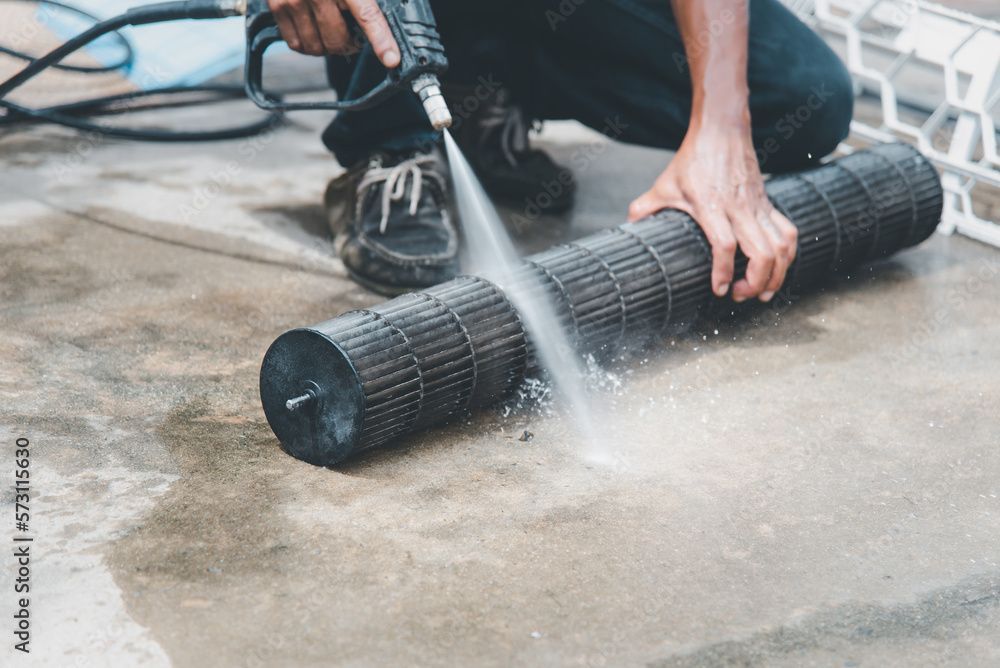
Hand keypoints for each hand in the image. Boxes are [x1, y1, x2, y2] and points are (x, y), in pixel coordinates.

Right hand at [268, 0, 399, 65]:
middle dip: (349, 46)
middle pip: (338, 40)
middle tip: (353, 41)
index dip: (381, 39)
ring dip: (327, 48)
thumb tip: (375, 19)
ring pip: (317, 47)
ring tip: (332, 35)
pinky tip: (313, 33)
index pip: (367, 15)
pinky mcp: (277, 6)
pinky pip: (296, 43)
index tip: (391, 59)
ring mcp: (295, 0)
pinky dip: (307, 45)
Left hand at [628, 125, 797, 302]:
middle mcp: (739, 209)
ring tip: (762, 292)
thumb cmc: (693, 159)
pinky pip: (788, 233)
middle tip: (740, 296)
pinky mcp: (768, 204)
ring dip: (776, 274)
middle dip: (756, 282)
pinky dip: (788, 255)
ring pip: (781, 246)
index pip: (724, 245)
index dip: (724, 272)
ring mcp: (758, 207)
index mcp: (711, 206)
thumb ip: (645, 208)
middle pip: (761, 253)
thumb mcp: (664, 185)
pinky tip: (776, 269)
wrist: (722, 131)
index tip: (720, 290)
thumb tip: (628, 226)